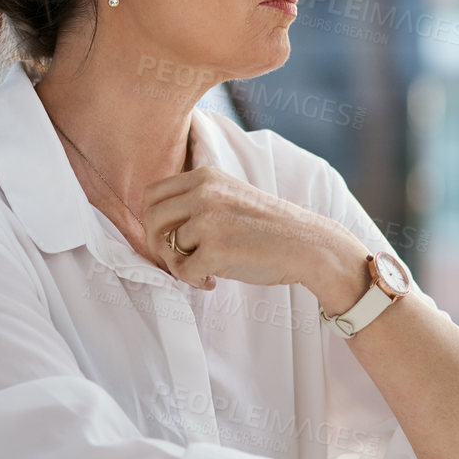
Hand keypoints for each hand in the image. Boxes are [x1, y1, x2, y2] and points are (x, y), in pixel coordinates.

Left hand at [140, 167, 354, 290]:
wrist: (306, 245)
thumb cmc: (267, 228)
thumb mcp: (229, 196)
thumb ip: (195, 201)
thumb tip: (153, 226)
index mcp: (205, 176)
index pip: (152, 194)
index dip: (152, 221)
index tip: (167, 238)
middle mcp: (203, 193)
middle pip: (151, 219)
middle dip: (157, 245)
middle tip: (177, 260)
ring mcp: (208, 220)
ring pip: (166, 247)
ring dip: (178, 266)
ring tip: (202, 271)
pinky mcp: (214, 250)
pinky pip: (182, 272)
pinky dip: (194, 281)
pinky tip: (213, 281)